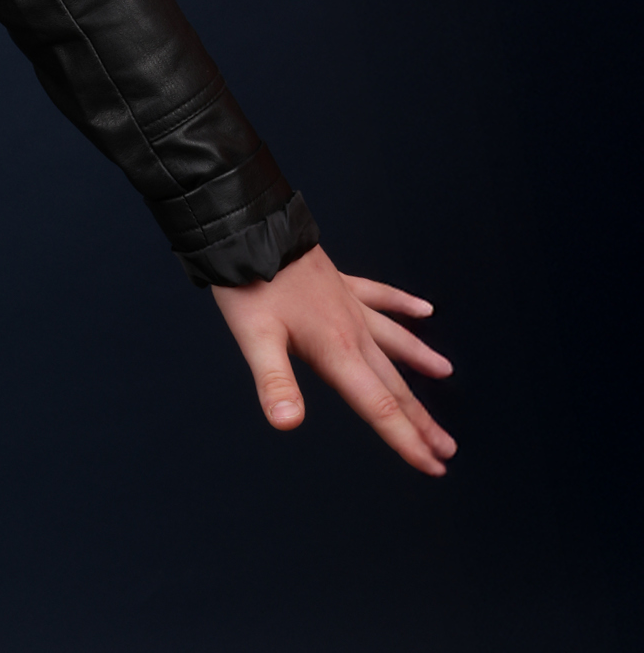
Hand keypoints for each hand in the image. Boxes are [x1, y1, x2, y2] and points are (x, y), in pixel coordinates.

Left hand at [213, 244, 455, 475]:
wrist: (248, 228)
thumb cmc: (250, 285)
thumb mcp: (254, 338)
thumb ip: (274, 382)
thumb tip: (288, 424)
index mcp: (336, 351)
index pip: (378, 407)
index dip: (406, 441)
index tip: (434, 468)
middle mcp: (352, 330)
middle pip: (393, 384)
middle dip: (420, 420)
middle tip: (447, 450)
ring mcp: (349, 303)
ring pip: (395, 340)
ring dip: (420, 361)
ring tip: (446, 374)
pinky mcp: (340, 281)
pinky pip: (381, 295)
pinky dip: (402, 304)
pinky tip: (424, 308)